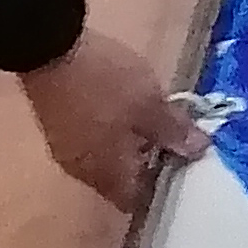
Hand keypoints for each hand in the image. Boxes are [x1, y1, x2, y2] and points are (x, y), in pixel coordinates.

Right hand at [18, 33, 208, 214]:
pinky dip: (113, 134)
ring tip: (158, 122)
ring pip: (106, 160)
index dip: (162, 188)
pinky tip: (130, 110)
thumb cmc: (105, 82)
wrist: (50, 48)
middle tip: (177, 141)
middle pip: (120, 181)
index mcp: (104, 172)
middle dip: (149, 164)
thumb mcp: (150, 104)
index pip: (135, 200)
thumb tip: (198, 152)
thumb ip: (174, 131)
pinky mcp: (57, 126)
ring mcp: (65, 148)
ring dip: (132, 148)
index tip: (185, 167)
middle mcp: (80, 169)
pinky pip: (92, 142)